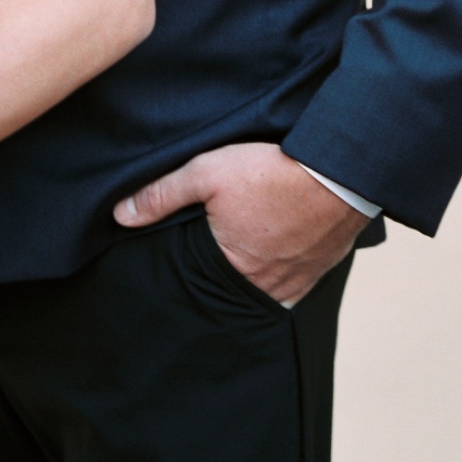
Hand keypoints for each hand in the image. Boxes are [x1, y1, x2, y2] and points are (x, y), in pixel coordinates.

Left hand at [114, 141, 365, 305]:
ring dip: (250, 277)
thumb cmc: (274, 170)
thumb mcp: (207, 172)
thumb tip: (120, 216)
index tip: (181, 257)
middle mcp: (264, 286)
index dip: (186, 269)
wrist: (341, 169)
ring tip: (240, 255)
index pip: (195, 282)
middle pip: (229, 289)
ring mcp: (295, 283)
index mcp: (230, 268)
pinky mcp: (319, 272)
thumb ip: (162, 195)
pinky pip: (291, 286)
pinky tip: (271, 256)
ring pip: (262, 292)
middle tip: (210, 257)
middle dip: (217, 278)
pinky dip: (279, 276)